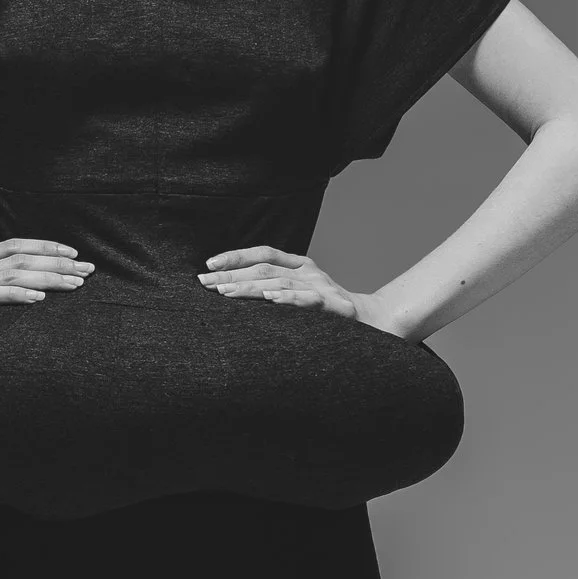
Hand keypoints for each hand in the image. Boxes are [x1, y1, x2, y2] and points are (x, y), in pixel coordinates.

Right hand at [0, 237, 93, 352]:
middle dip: (59, 263)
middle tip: (88, 270)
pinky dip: (18, 295)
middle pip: (22, 257)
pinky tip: (39, 299)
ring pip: (14, 273)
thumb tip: (12, 292)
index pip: (15, 245)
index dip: (46, 246)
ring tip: (75, 284)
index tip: (73, 254)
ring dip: (48, 278)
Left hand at [198, 247, 393, 328]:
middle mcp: (310, 272)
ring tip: (225, 293)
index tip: (209, 265)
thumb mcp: (300, 295)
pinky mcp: (336, 307)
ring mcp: (323, 287)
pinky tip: (270, 300)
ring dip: (250, 287)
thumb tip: (230, 291)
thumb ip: (275, 289)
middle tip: (204, 283)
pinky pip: (308, 300)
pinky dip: (289, 299)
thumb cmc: (329, 314)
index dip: (236, 257)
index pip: (263, 253)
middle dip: (232, 276)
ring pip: (280, 282)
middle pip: (264, 268)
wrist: (373, 324)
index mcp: (300, 265)